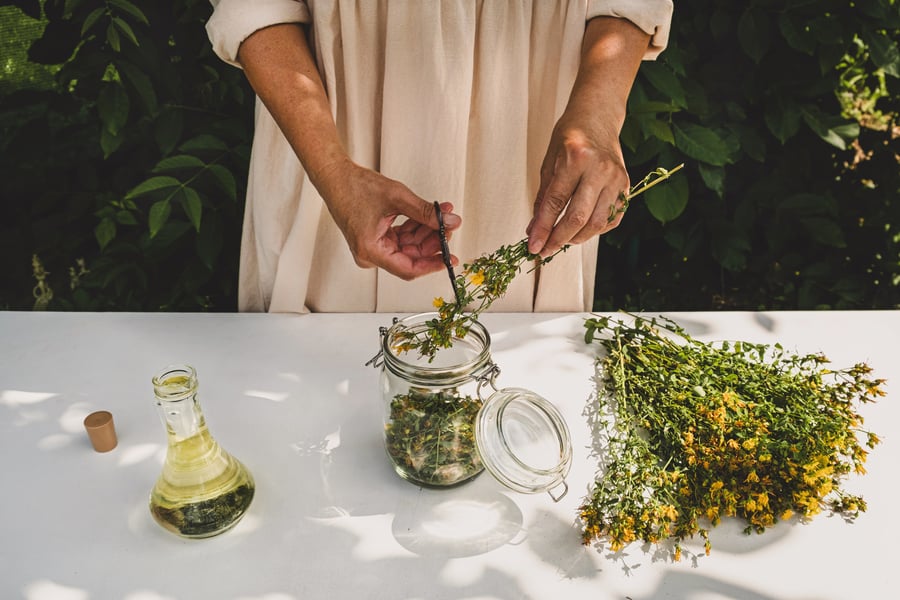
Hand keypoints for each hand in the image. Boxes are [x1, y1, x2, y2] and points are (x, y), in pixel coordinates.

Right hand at [318, 159, 460, 279]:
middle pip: (410, 257)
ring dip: (426, 232)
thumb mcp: (398, 198)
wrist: (335, 177)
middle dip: (433, 242)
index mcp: (370, 251)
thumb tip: (451, 222)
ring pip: (408, 247)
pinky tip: (429, 215)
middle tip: (450, 226)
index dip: (432, 264)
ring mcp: (372, 248)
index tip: (449, 258)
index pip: (408, 268)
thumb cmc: (355, 187)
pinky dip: (416, 227)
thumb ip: (426, 213)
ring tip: (442, 214)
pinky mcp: (375, 239)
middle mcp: (370, 255)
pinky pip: (401, 239)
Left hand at [526, 117, 629, 257]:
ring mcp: (616, 178)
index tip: (533, 246)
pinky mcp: (626, 186)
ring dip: (577, 238)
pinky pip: (611, 219)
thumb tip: (535, 230)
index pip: (556, 202)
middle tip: (546, 250)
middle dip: (559, 239)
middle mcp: (599, 169)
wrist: (598, 118)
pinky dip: (595, 230)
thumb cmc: (570, 137)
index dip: (543, 228)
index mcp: (576, 158)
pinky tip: (582, 229)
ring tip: (562, 240)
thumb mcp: (549, 162)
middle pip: (578, 217)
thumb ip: (543, 198)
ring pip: (597, 223)